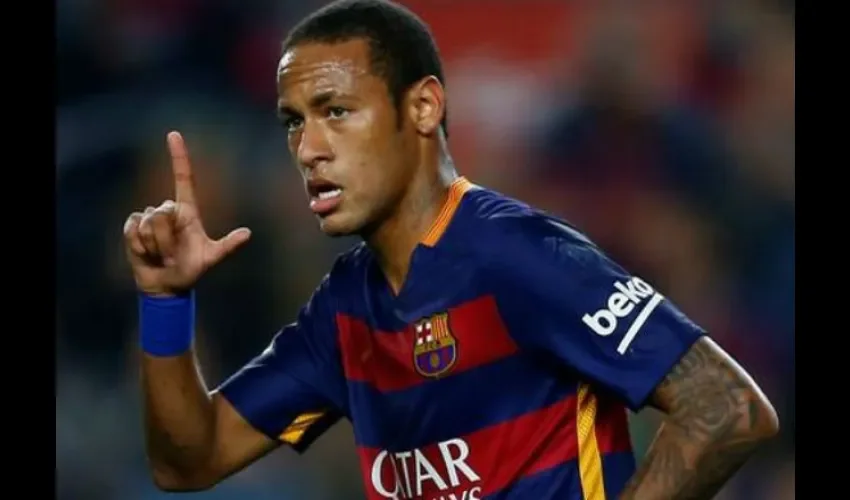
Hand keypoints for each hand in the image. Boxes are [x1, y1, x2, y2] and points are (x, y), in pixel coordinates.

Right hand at [123, 131, 250, 295]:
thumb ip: (228, 246)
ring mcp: (148, 218)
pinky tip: (146, 254)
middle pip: (163, 212)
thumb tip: (247, 233)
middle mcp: (168, 210)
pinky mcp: (132, 227)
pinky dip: (140, 247)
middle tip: (172, 253)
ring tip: (161, 255)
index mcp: (188, 211)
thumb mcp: (211, 258)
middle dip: (167, 238)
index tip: (173, 134)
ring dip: (155, 245)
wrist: (167, 285)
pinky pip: (133, 230)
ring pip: (148, 223)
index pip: (184, 178)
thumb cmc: (191, 269)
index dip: (179, 156)